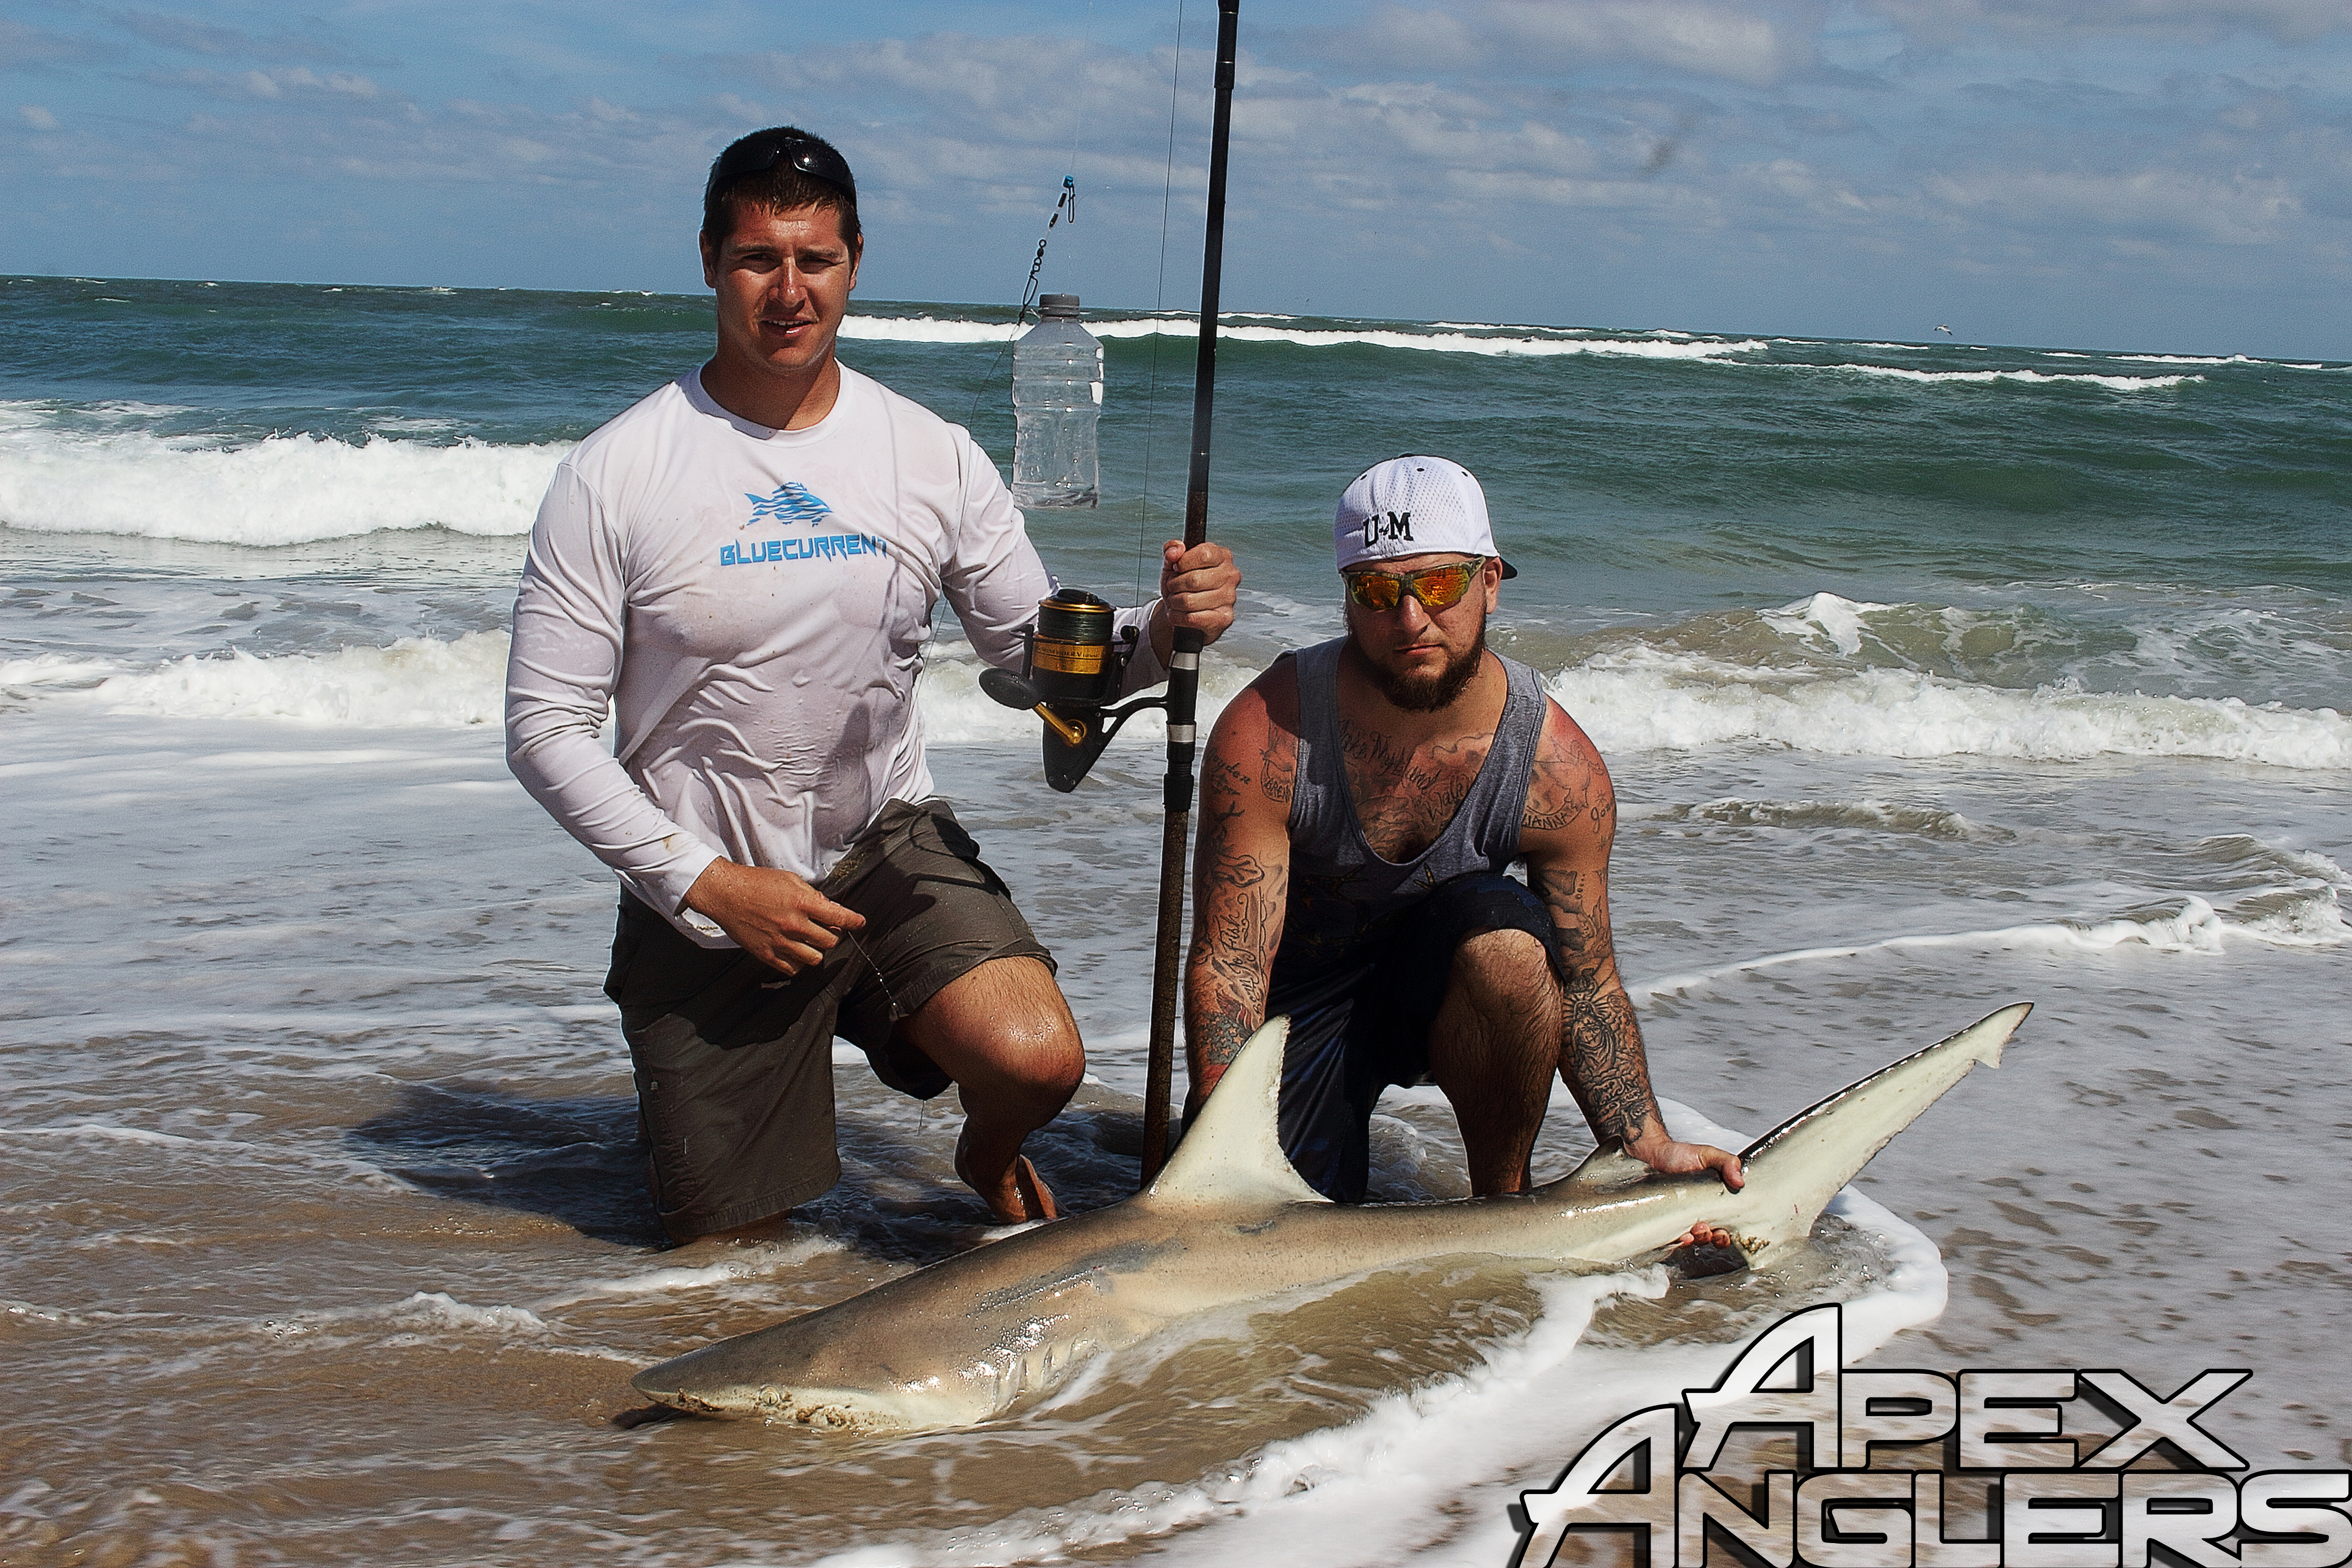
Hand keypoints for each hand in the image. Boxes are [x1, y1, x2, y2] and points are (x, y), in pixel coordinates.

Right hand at [682, 859, 863, 975]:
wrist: (725, 893)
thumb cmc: (756, 882)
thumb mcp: (789, 879)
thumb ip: (811, 895)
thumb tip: (830, 907)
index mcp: (802, 902)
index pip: (839, 917)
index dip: (854, 921)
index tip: (860, 922)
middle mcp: (794, 924)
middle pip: (830, 941)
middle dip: (833, 935)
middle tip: (827, 929)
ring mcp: (780, 942)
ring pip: (814, 958)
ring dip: (817, 950)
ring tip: (810, 941)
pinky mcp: (766, 954)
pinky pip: (792, 969)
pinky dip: (798, 963)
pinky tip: (796, 952)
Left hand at [1149, 538, 1239, 655]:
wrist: (1185, 610)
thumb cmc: (1182, 584)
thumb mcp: (1173, 562)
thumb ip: (1171, 550)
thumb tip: (1175, 550)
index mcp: (1222, 556)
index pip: (1204, 555)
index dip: (1183, 562)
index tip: (1176, 567)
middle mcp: (1230, 575)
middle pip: (1194, 580)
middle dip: (1174, 585)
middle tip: (1172, 587)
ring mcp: (1230, 598)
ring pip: (1189, 601)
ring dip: (1174, 602)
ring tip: (1176, 601)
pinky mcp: (1224, 618)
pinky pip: (1193, 618)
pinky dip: (1178, 617)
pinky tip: (1179, 613)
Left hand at [1623, 1131, 1745, 1257]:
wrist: (1656, 1154)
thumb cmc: (1682, 1155)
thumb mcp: (1709, 1155)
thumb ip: (1727, 1163)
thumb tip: (1740, 1181)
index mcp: (1715, 1202)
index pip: (1726, 1226)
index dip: (1728, 1234)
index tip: (1726, 1232)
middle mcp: (1701, 1213)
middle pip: (1713, 1237)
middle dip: (1715, 1239)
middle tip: (1710, 1230)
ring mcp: (1684, 1218)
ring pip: (1695, 1239)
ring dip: (1699, 1239)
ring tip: (1696, 1230)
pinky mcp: (1668, 1219)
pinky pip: (1674, 1237)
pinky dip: (1680, 1239)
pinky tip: (1682, 1235)